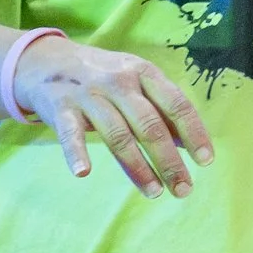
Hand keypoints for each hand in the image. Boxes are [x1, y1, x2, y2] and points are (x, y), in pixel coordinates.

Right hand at [12, 37, 214, 199]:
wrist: (47, 60)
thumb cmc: (103, 77)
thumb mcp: (135, 81)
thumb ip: (161, 109)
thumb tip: (191, 143)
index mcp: (143, 72)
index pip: (175, 104)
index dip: (193, 133)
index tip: (205, 161)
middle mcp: (118, 81)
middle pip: (150, 125)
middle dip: (169, 161)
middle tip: (183, 189)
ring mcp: (89, 94)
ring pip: (118, 135)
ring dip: (138, 168)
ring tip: (155, 193)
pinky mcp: (62, 108)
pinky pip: (71, 133)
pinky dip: (76, 153)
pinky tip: (83, 173)